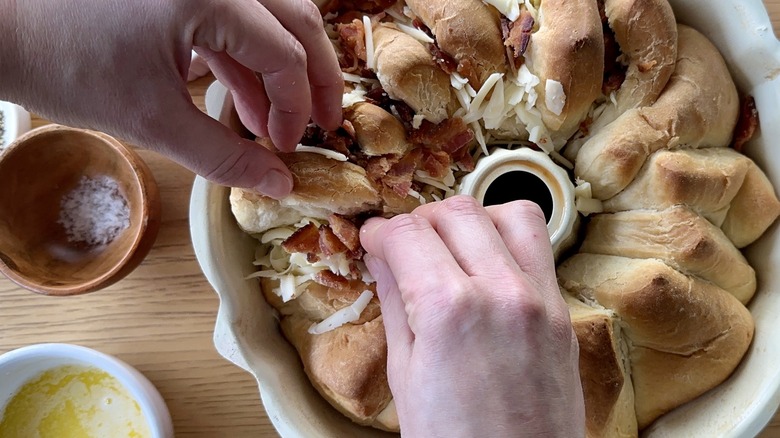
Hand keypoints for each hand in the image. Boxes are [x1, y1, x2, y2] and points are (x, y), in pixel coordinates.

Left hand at [0, 0, 342, 197]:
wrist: (1, 30)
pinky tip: (243, 102)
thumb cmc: (65, 65)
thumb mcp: (152, 120)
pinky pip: (232, 20)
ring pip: (269, 16)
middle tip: (324, 122)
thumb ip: (225, 156)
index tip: (288, 147)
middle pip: (294, 18)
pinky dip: (243, 60)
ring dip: (280, 69)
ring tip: (278, 121)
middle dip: (313, 76)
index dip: (296, 105)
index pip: (285, 51)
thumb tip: (278, 184)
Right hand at [360, 196, 583, 436]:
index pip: (408, 234)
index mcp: (448, 309)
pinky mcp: (563, 312)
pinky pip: (539, 248)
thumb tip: (384, 259)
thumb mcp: (405, 374)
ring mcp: (541, 299)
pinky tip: (486, 267)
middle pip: (456, 211)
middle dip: (421, 219)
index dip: (381, 230)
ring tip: (451, 247)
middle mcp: (501, 291)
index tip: (373, 238)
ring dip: (473, 218)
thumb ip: (396, 303)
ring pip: (509, 212)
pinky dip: (508, 241)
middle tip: (405, 245)